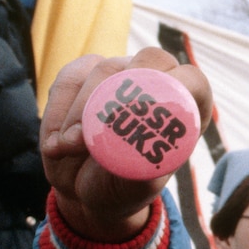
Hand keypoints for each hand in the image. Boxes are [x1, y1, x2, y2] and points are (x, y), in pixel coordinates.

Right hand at [41, 48, 211, 240]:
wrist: (82, 188)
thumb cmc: (121, 186)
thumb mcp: (137, 187)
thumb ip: (144, 172)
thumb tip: (139, 159)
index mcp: (185, 110)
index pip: (194, 80)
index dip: (177, 85)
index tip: (150, 111)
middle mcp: (157, 84)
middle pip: (151, 60)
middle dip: (119, 96)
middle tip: (92, 134)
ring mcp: (121, 74)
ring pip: (105, 68)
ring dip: (81, 111)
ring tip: (67, 148)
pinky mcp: (84, 74)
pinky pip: (70, 77)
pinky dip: (58, 110)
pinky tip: (55, 143)